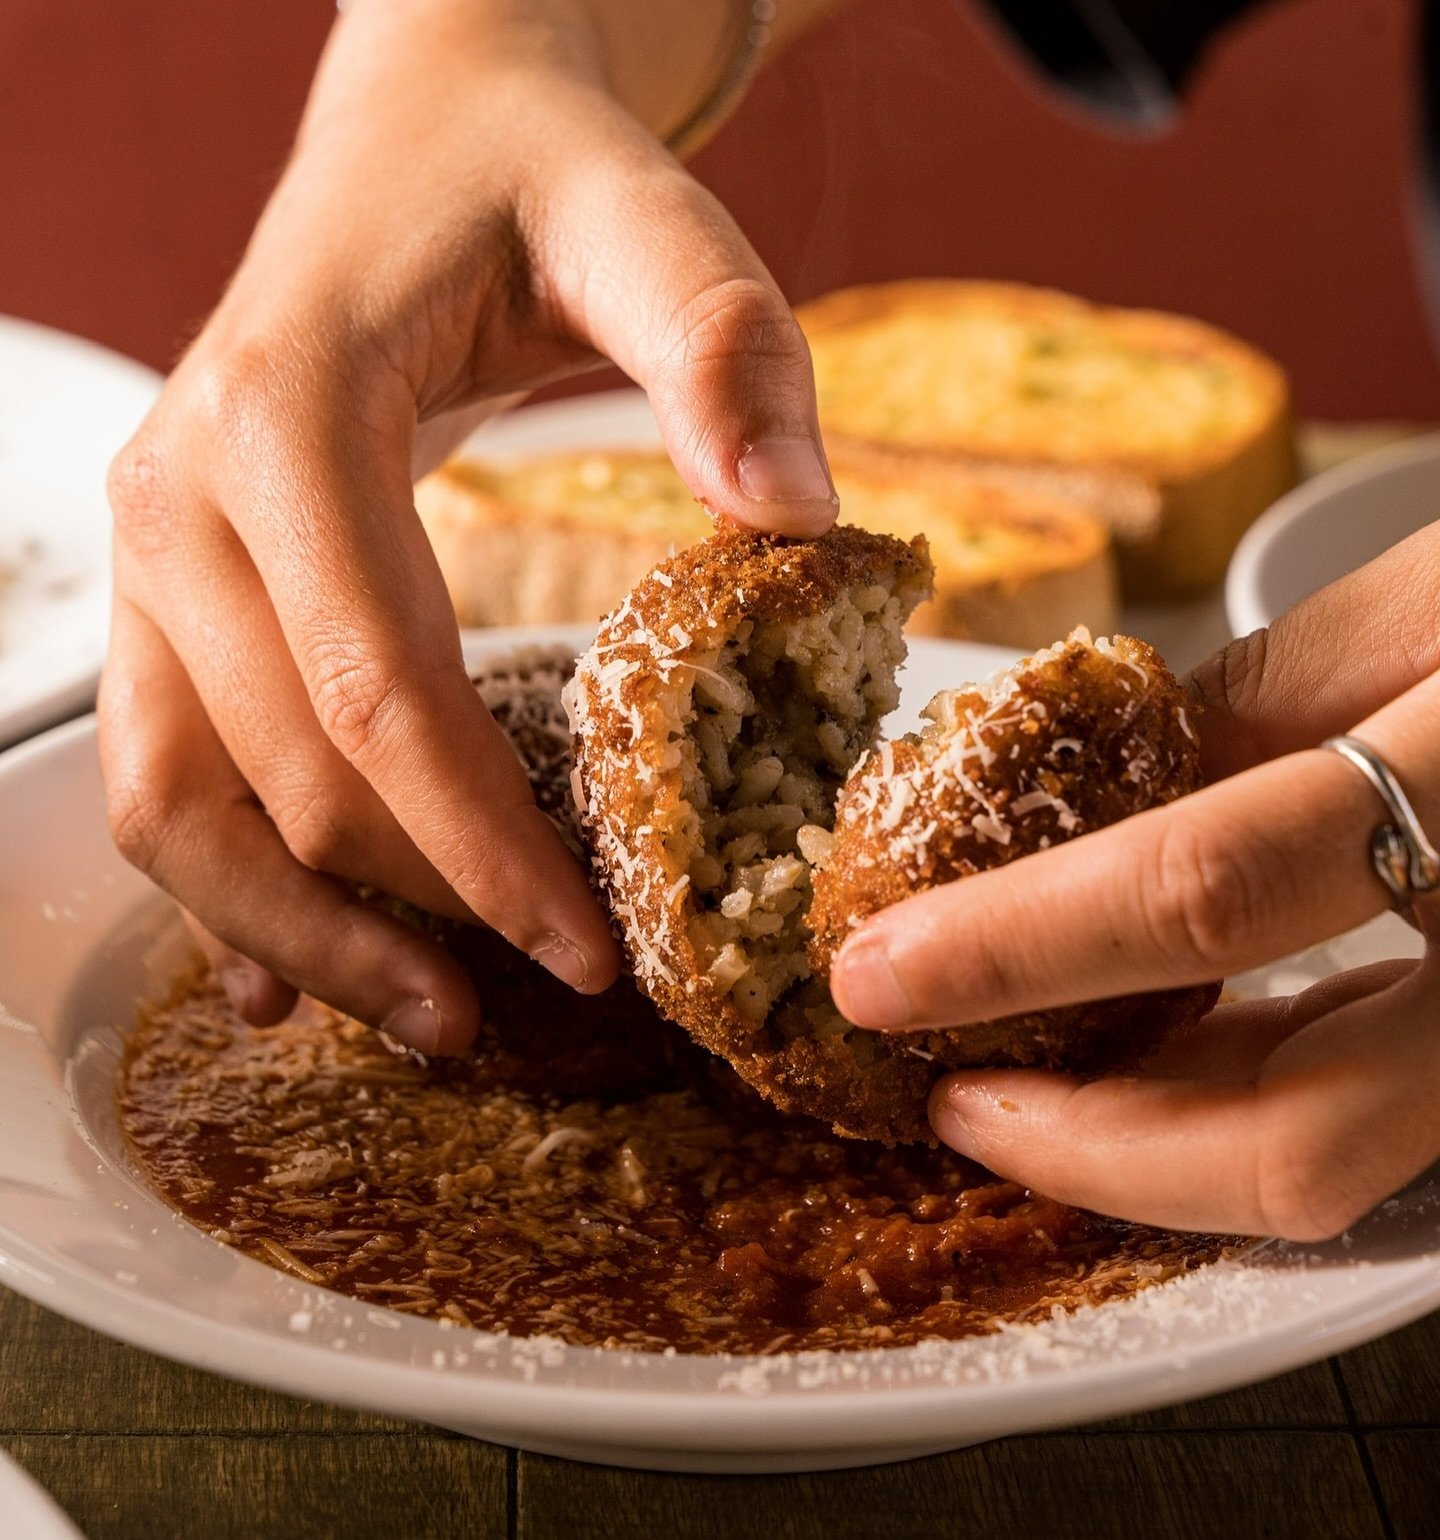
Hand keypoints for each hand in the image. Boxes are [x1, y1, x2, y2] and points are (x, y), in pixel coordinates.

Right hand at [100, 0, 838, 1050]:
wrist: (412, 143)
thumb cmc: (523, 184)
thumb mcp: (640, 222)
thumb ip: (720, 347)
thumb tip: (795, 520)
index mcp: (282, 417)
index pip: (375, 686)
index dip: (478, 844)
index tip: (587, 952)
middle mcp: (179, 498)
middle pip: (276, 771)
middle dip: (403, 913)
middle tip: (534, 1005)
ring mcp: (153, 552)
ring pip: (180, 799)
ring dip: (295, 929)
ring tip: (427, 1015)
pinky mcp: (169, 590)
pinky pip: (162, 767)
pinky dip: (224, 883)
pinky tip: (287, 973)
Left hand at [830, 521, 1439, 1239]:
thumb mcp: (1417, 610)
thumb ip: (1240, 717)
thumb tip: (1063, 798)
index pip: (1212, 890)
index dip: (1017, 946)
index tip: (876, 970)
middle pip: (1299, 1136)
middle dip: (1083, 1143)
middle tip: (949, 1095)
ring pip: (1346, 1167)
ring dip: (1153, 1149)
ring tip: (1025, 1091)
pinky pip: (1388, 1127)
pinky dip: (1251, 1110)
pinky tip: (1159, 1065)